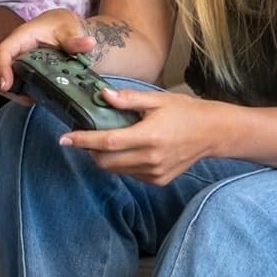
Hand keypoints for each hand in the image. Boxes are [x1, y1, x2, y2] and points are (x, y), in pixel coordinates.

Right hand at [0, 8, 97, 98]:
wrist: (69, 29)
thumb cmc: (65, 25)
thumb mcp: (71, 30)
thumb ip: (77, 40)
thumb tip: (89, 44)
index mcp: (23, 37)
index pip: (3, 52)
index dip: (2, 69)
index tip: (7, 85)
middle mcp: (17, 51)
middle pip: (3, 72)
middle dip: (11, 89)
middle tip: (29, 99)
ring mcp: (21, 62)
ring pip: (11, 82)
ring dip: (20, 93)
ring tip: (38, 99)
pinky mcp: (27, 72)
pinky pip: (21, 85)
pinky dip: (28, 93)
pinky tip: (43, 96)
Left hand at [62, 90, 228, 185]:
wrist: (212, 133)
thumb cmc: (185, 112)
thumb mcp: (157, 100)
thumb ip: (129, 99)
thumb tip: (103, 96)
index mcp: (149, 136)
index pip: (107, 142)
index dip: (83, 141)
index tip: (64, 138)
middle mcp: (150, 159)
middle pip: (105, 162)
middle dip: (89, 150)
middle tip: (84, 136)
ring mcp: (154, 173)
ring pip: (116, 170)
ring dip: (105, 157)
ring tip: (108, 139)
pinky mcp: (158, 180)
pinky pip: (130, 174)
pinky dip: (121, 163)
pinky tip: (129, 148)